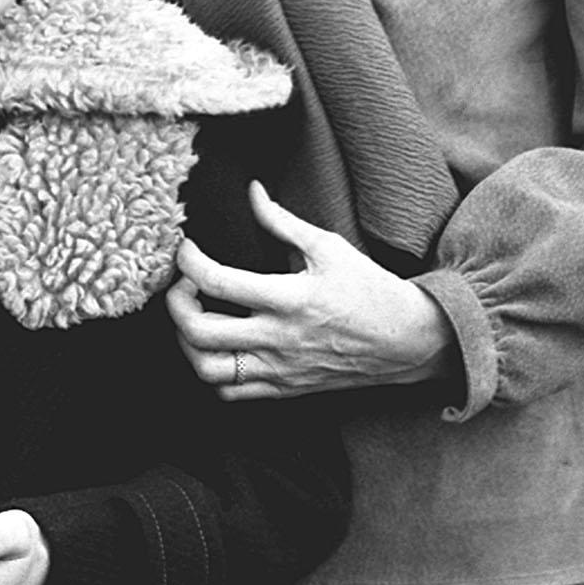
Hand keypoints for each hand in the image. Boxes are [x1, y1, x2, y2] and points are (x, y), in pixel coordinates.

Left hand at [168, 182, 455, 399]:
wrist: (408, 341)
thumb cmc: (369, 289)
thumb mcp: (329, 246)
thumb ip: (282, 221)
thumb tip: (252, 191)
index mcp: (290, 298)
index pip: (218, 282)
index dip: (189, 262)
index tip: (186, 249)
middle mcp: (279, 339)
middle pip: (200, 332)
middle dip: (176, 305)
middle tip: (183, 286)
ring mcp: (280, 369)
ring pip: (208, 370)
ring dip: (187, 344)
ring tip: (194, 319)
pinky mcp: (284, 388)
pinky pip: (231, 393)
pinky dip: (211, 372)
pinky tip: (217, 347)